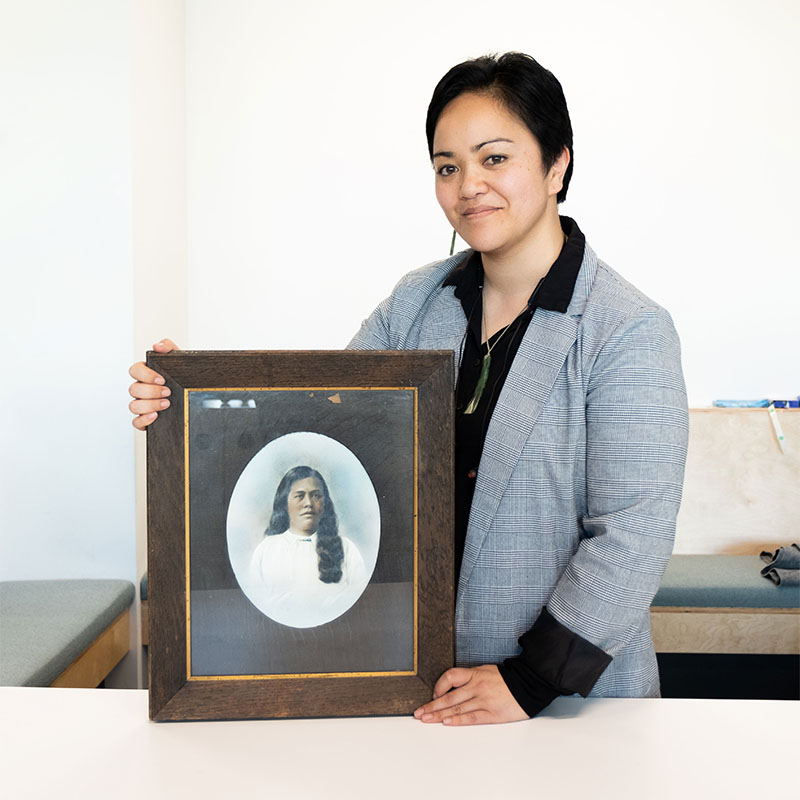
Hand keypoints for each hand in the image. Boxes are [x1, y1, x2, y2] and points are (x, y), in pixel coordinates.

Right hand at [128, 338, 178, 429]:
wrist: (198, 396)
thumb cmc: (185, 377)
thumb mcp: (180, 361)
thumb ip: (169, 348)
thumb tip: (157, 346)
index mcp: (147, 374)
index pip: (135, 370)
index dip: (145, 375)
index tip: (162, 379)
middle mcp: (142, 389)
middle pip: (133, 389)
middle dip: (151, 391)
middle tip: (168, 392)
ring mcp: (142, 404)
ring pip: (134, 405)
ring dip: (149, 405)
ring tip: (167, 404)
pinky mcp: (145, 419)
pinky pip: (136, 422)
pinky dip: (143, 420)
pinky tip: (156, 416)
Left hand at [413, 665, 528, 725]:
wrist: (529, 684)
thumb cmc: (508, 679)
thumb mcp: (486, 671)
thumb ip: (471, 678)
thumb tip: (454, 687)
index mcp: (475, 673)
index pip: (450, 676)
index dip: (438, 686)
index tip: (432, 694)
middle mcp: (476, 686)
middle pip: (449, 696)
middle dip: (432, 706)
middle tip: (419, 713)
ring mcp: (484, 700)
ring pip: (457, 708)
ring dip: (439, 715)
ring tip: (426, 719)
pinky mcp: (492, 714)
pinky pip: (471, 717)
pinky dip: (458, 720)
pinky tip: (447, 722)